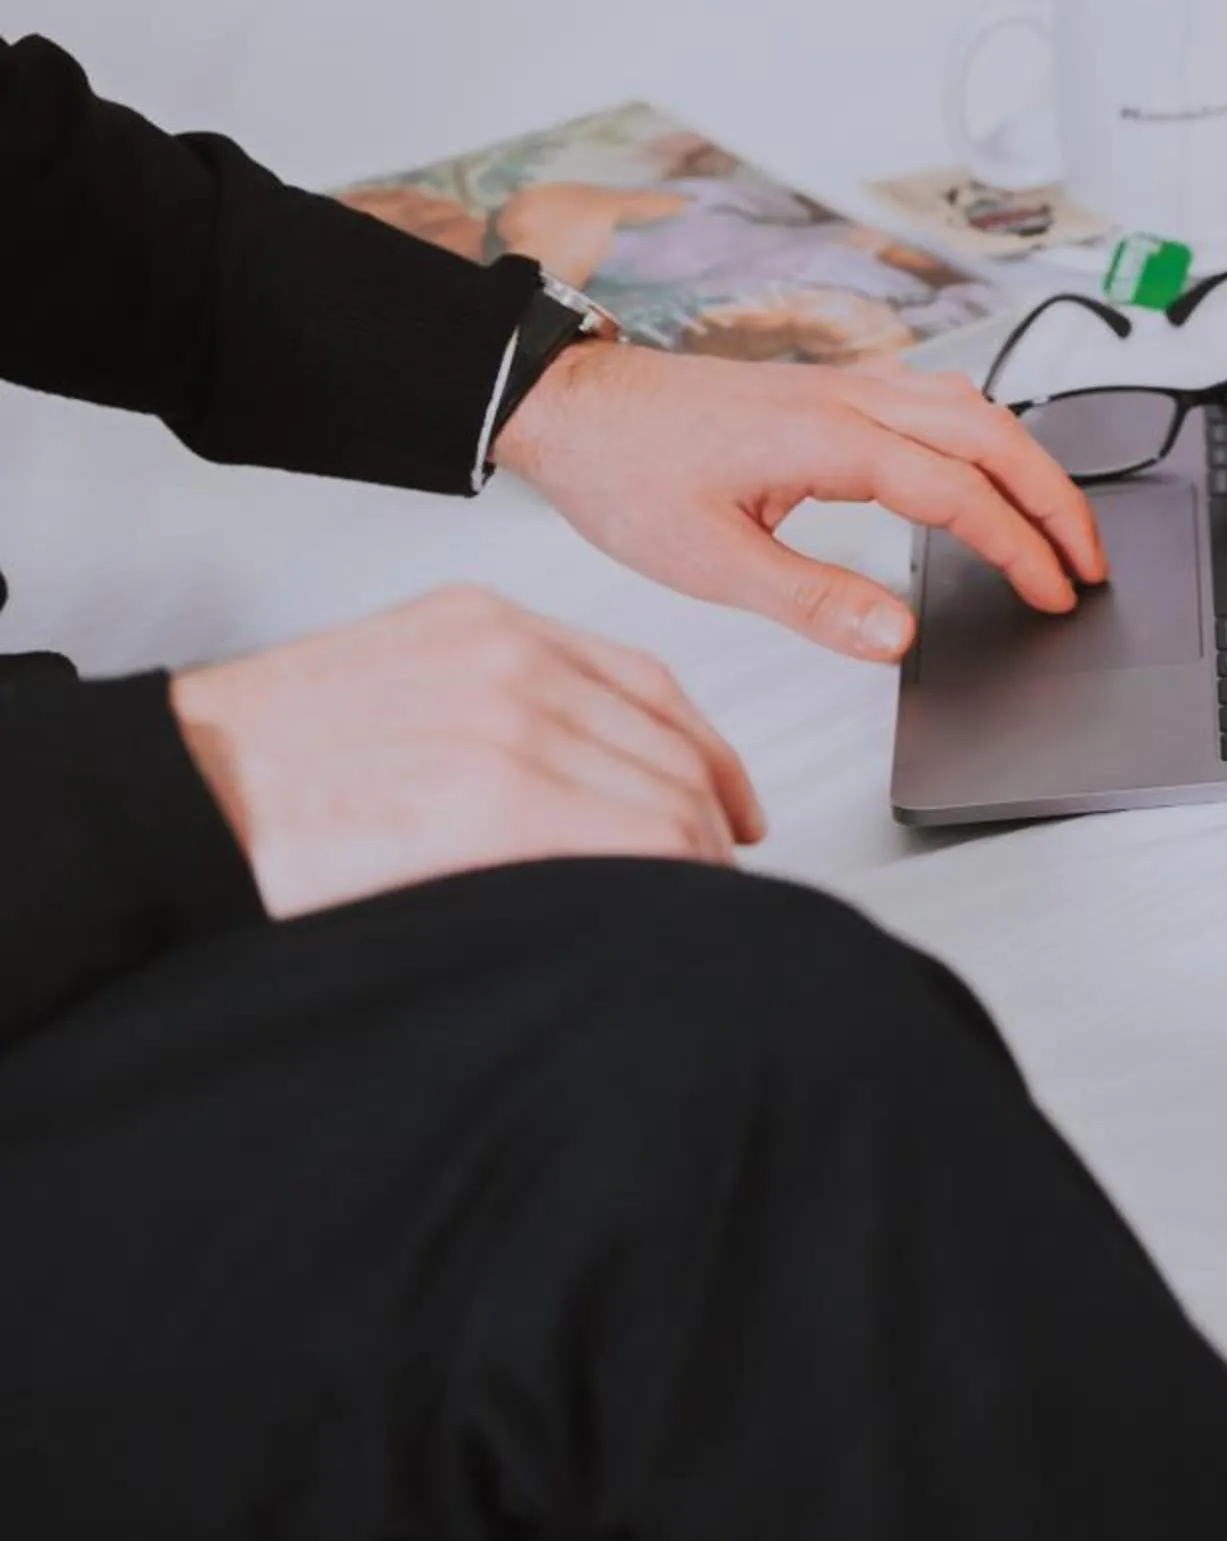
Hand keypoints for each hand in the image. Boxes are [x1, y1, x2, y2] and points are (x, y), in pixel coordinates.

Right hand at [172, 586, 763, 918]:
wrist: (183, 788)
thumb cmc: (274, 758)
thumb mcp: (402, 678)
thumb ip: (498, 700)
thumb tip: (587, 775)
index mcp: (491, 623)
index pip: (649, 683)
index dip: (709, 755)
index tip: (730, 808)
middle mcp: (514, 658)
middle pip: (671, 746)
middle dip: (708, 823)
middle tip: (716, 882)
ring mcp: (508, 723)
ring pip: (666, 799)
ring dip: (694, 865)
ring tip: (691, 915)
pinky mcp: (493, 799)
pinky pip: (632, 841)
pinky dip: (668, 885)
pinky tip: (665, 918)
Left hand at [495, 347, 1105, 661]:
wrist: (571, 406)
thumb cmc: (625, 472)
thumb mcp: (709, 561)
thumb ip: (812, 600)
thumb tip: (897, 636)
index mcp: (827, 439)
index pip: (959, 492)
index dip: (1020, 548)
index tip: (1055, 595)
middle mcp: (847, 397)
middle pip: (990, 432)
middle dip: (1055, 497)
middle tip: (1090, 561)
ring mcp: (839, 385)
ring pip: (968, 405)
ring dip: (1025, 459)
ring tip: (1057, 521)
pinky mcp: (824, 389)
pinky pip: (932, 397)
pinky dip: (982, 434)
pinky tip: (983, 467)